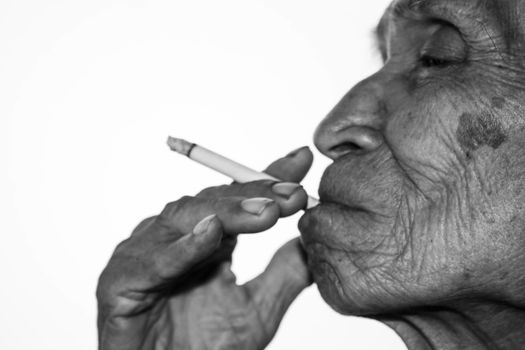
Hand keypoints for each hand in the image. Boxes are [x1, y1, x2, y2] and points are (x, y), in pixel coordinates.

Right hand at [97, 147, 313, 349]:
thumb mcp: (257, 310)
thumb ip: (285, 274)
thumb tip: (315, 241)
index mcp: (204, 240)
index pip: (236, 199)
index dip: (266, 177)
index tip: (301, 161)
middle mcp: (173, 238)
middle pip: (212, 202)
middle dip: (253, 194)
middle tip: (292, 194)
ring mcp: (145, 255)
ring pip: (184, 219)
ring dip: (226, 212)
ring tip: (264, 212)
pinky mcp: (119, 281)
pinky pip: (152, 260)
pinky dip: (182, 247)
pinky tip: (210, 233)